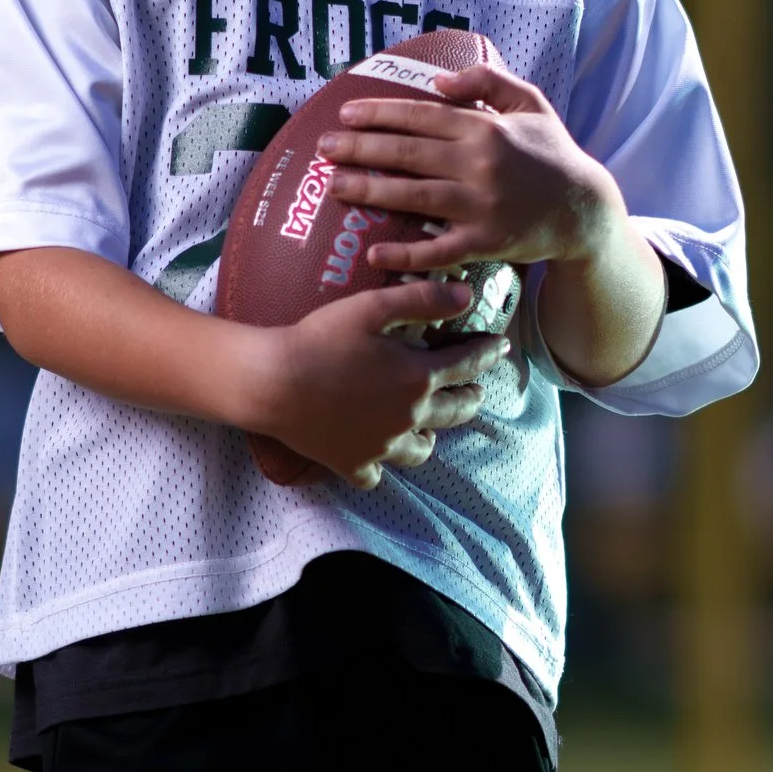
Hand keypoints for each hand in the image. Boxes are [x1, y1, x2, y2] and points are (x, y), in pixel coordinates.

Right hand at [248, 276, 505, 485]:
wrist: (272, 383)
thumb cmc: (319, 340)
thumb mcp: (372, 308)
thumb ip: (424, 299)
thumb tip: (468, 296)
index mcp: (418, 377)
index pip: (468, 363)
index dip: (488, 352)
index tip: (500, 346)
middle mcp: (409, 417)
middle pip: (456, 411)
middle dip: (470, 397)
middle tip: (475, 389)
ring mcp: (381, 446)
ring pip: (421, 450)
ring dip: (431, 435)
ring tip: (429, 427)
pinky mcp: (352, 463)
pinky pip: (374, 475)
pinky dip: (379, 466)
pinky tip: (376, 456)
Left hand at [318, 62, 623, 279]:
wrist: (583, 209)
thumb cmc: (551, 152)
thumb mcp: (529, 103)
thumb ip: (485, 82)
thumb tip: (436, 83)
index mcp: (484, 128)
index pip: (419, 116)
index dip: (378, 114)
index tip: (345, 114)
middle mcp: (478, 165)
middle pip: (406, 155)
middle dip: (359, 150)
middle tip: (323, 149)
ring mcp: (480, 207)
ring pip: (413, 197)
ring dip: (368, 192)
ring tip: (334, 187)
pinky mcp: (485, 243)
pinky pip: (438, 251)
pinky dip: (406, 254)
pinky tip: (374, 254)